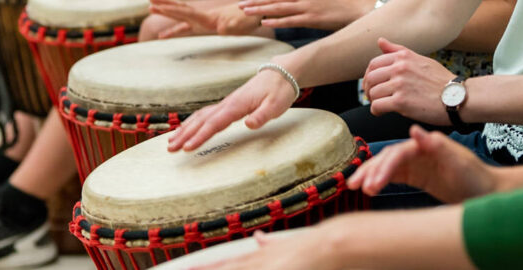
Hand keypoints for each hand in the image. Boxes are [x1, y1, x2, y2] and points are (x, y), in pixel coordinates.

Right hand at [150, 0, 261, 37]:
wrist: (253, 15)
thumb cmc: (249, 19)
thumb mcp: (243, 22)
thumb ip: (234, 23)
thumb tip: (227, 27)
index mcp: (208, 17)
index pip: (186, 12)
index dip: (172, 10)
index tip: (158, 7)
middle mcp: (202, 17)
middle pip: (180, 10)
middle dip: (165, 7)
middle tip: (150, 3)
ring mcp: (202, 20)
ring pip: (181, 15)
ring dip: (167, 12)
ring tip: (151, 9)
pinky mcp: (205, 25)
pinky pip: (186, 27)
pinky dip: (174, 30)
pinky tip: (163, 36)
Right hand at [168, 70, 295, 151]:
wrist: (280, 73)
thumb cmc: (279, 91)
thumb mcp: (276, 105)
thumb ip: (262, 116)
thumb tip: (249, 125)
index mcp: (236, 105)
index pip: (214, 123)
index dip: (200, 136)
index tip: (188, 148)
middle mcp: (227, 104)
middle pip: (201, 121)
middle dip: (185, 135)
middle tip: (170, 148)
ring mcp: (226, 104)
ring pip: (200, 117)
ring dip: (185, 129)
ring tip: (171, 141)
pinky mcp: (228, 105)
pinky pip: (205, 114)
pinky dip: (193, 122)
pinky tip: (186, 129)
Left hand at [190, 229, 339, 269]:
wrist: (335, 242)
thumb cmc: (318, 245)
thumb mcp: (290, 244)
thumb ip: (273, 244)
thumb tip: (259, 238)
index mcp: (261, 255)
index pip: (226, 264)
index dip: (206, 267)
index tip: (187, 269)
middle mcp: (259, 261)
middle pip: (224, 268)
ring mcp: (266, 267)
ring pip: (233, 269)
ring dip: (215, 269)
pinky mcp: (273, 269)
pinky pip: (248, 269)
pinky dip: (233, 269)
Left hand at [239, 0, 374, 29]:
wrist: (359, 8)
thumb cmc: (342, 2)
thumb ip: (307, 0)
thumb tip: (299, 2)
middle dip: (256, 1)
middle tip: (240, 5)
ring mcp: (308, 7)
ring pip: (279, 8)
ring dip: (261, 10)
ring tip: (245, 12)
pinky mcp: (313, 18)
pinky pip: (291, 20)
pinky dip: (277, 21)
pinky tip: (265, 23)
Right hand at [347, 125, 496, 202]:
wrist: (487, 192)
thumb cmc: (476, 177)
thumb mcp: (459, 161)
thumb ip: (436, 145)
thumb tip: (413, 129)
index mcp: (426, 145)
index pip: (399, 153)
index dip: (384, 167)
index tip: (374, 182)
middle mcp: (418, 151)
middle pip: (387, 158)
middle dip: (371, 171)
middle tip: (357, 185)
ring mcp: (416, 163)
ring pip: (386, 167)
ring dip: (370, 176)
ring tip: (356, 187)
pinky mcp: (416, 175)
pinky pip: (392, 176)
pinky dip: (379, 181)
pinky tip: (368, 188)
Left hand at [364, 38, 456, 124]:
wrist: (458, 97)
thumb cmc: (441, 81)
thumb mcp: (420, 60)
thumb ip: (398, 51)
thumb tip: (380, 41)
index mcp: (403, 57)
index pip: (373, 64)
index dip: (369, 76)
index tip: (373, 85)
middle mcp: (400, 68)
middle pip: (370, 78)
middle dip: (369, 89)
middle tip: (374, 97)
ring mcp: (400, 84)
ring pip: (373, 93)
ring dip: (374, 101)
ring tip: (382, 106)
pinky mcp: (401, 102)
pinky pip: (377, 106)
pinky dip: (376, 111)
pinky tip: (382, 112)